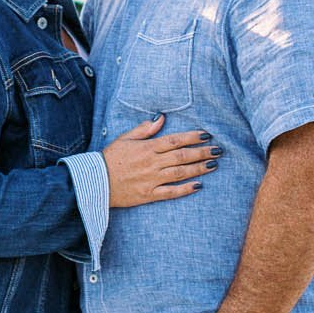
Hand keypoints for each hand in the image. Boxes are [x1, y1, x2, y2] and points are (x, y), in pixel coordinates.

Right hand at [103, 116, 218, 208]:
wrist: (94, 182)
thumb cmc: (109, 159)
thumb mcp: (125, 139)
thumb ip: (144, 129)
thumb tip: (161, 118)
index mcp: (147, 148)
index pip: (174, 140)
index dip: (192, 137)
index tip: (206, 135)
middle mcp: (151, 163)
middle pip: (182, 156)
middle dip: (201, 152)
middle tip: (218, 150)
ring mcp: (151, 180)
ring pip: (180, 173)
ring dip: (198, 168)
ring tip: (213, 165)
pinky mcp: (149, 195)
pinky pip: (170, 192)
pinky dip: (185, 189)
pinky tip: (198, 186)